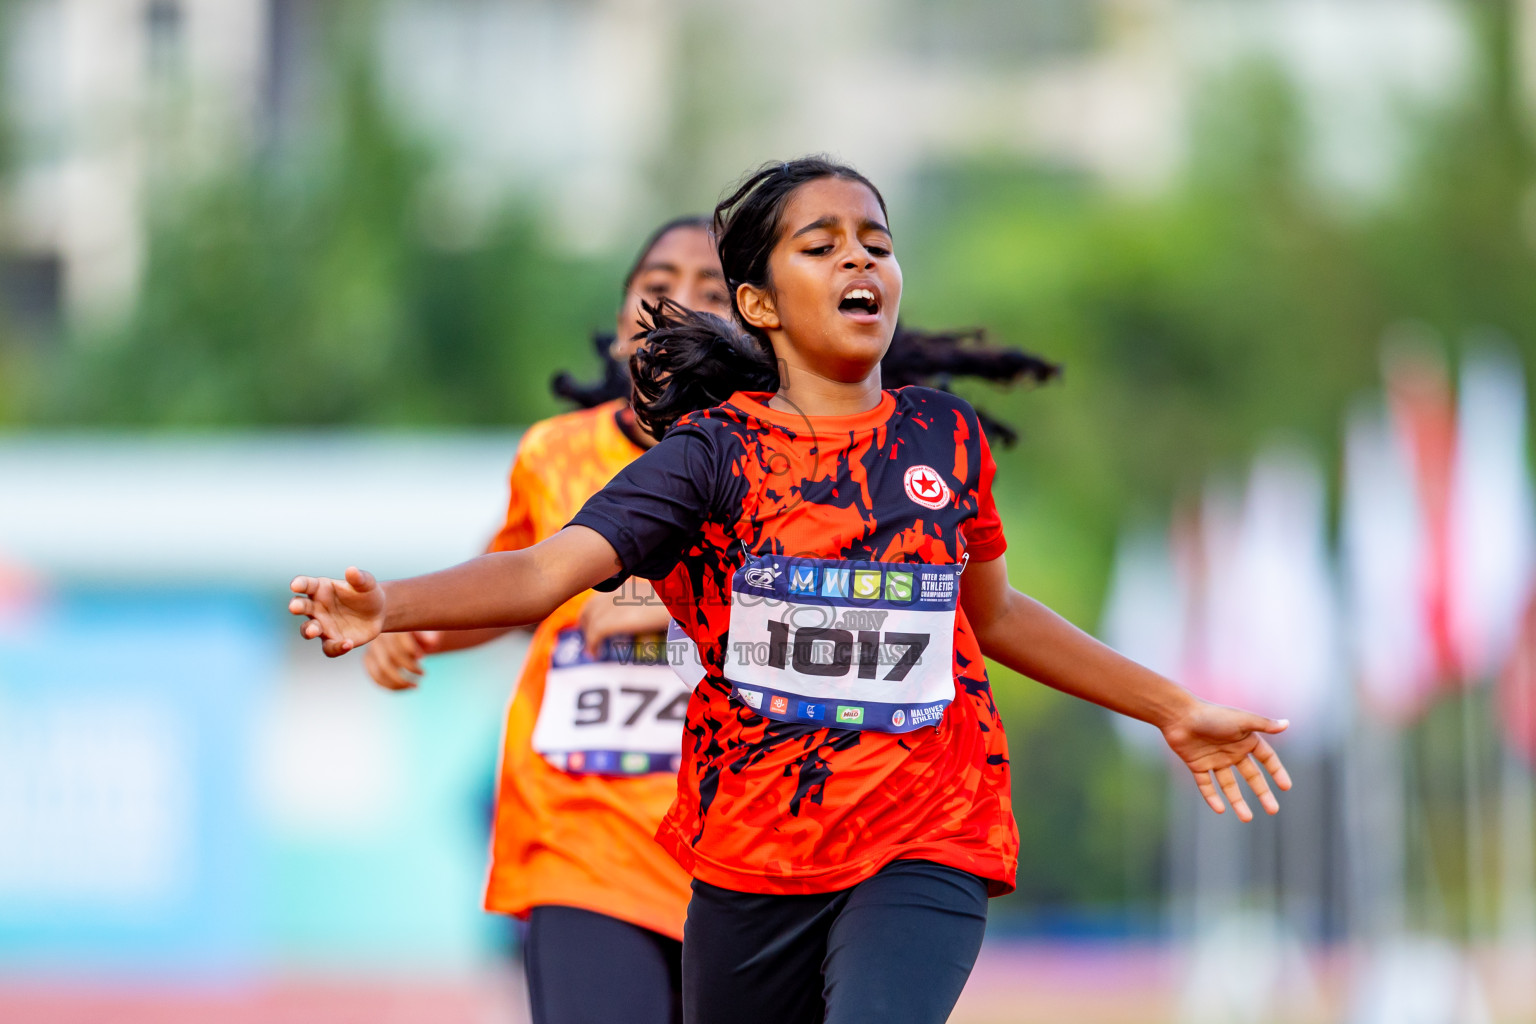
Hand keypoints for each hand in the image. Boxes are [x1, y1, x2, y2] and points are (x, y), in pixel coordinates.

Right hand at [289, 567, 385, 656]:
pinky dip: (336, 647)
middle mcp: (316, 607)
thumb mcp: (367, 584)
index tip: (295, 585)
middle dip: (296, 606)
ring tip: (314, 631)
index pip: (305, 585)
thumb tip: (351, 570)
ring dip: (308, 630)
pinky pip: (329, 647)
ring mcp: (322, 625)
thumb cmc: (367, 593)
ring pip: (307, 629)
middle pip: (300, 606)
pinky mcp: (332, 640)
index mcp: (320, 589)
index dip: (299, 584)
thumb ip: (359, 578)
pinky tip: (348, 644)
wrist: (378, 612)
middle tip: (294, 607)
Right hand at [363, 630, 442, 690]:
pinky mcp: (369, 660)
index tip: (423, 657)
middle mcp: (379, 635)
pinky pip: (376, 677)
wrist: (411, 636)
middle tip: (423, 673)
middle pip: (390, 655)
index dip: (409, 648)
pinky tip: (406, 688)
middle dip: (409, 667)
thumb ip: (430, 635)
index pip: (398, 636)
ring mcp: (371, 648)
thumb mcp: (429, 631)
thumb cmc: (423, 632)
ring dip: (400, 682)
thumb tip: (432, 643)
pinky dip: (391, 686)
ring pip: (381, 670)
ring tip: (416, 685)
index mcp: (393, 623)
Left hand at [578, 579, 670, 654]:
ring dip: (589, 638)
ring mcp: (612, 606)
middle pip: (588, 609)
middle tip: (590, 641)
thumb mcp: (655, 596)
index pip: (597, 597)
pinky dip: (592, 645)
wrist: (681, 602)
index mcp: (623, 585)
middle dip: (585, 625)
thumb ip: (641, 602)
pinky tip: (595, 653)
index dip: (591, 612)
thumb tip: (639, 615)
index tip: (592, 624)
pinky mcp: (614, 620)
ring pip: (590, 622)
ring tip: (593, 651)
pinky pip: (594, 634)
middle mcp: (614, 593)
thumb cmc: (676, 601)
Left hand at [1160, 702, 1291, 821]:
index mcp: (1245, 739)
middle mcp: (1231, 751)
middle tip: (1273, 810)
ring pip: (1229, 785)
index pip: (1266, 759)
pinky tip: (1220, 809)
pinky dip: (1212, 797)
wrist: (1179, 715)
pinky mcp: (1197, 765)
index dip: (1277, 771)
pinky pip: (1206, 785)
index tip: (1286, 787)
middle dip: (1262, 792)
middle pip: (1251, 776)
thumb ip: (1264, 724)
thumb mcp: (1242, 720)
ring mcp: (1215, 759)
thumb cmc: (1212, 715)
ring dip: (1237, 801)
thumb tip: (1287, 724)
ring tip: (1247, 818)